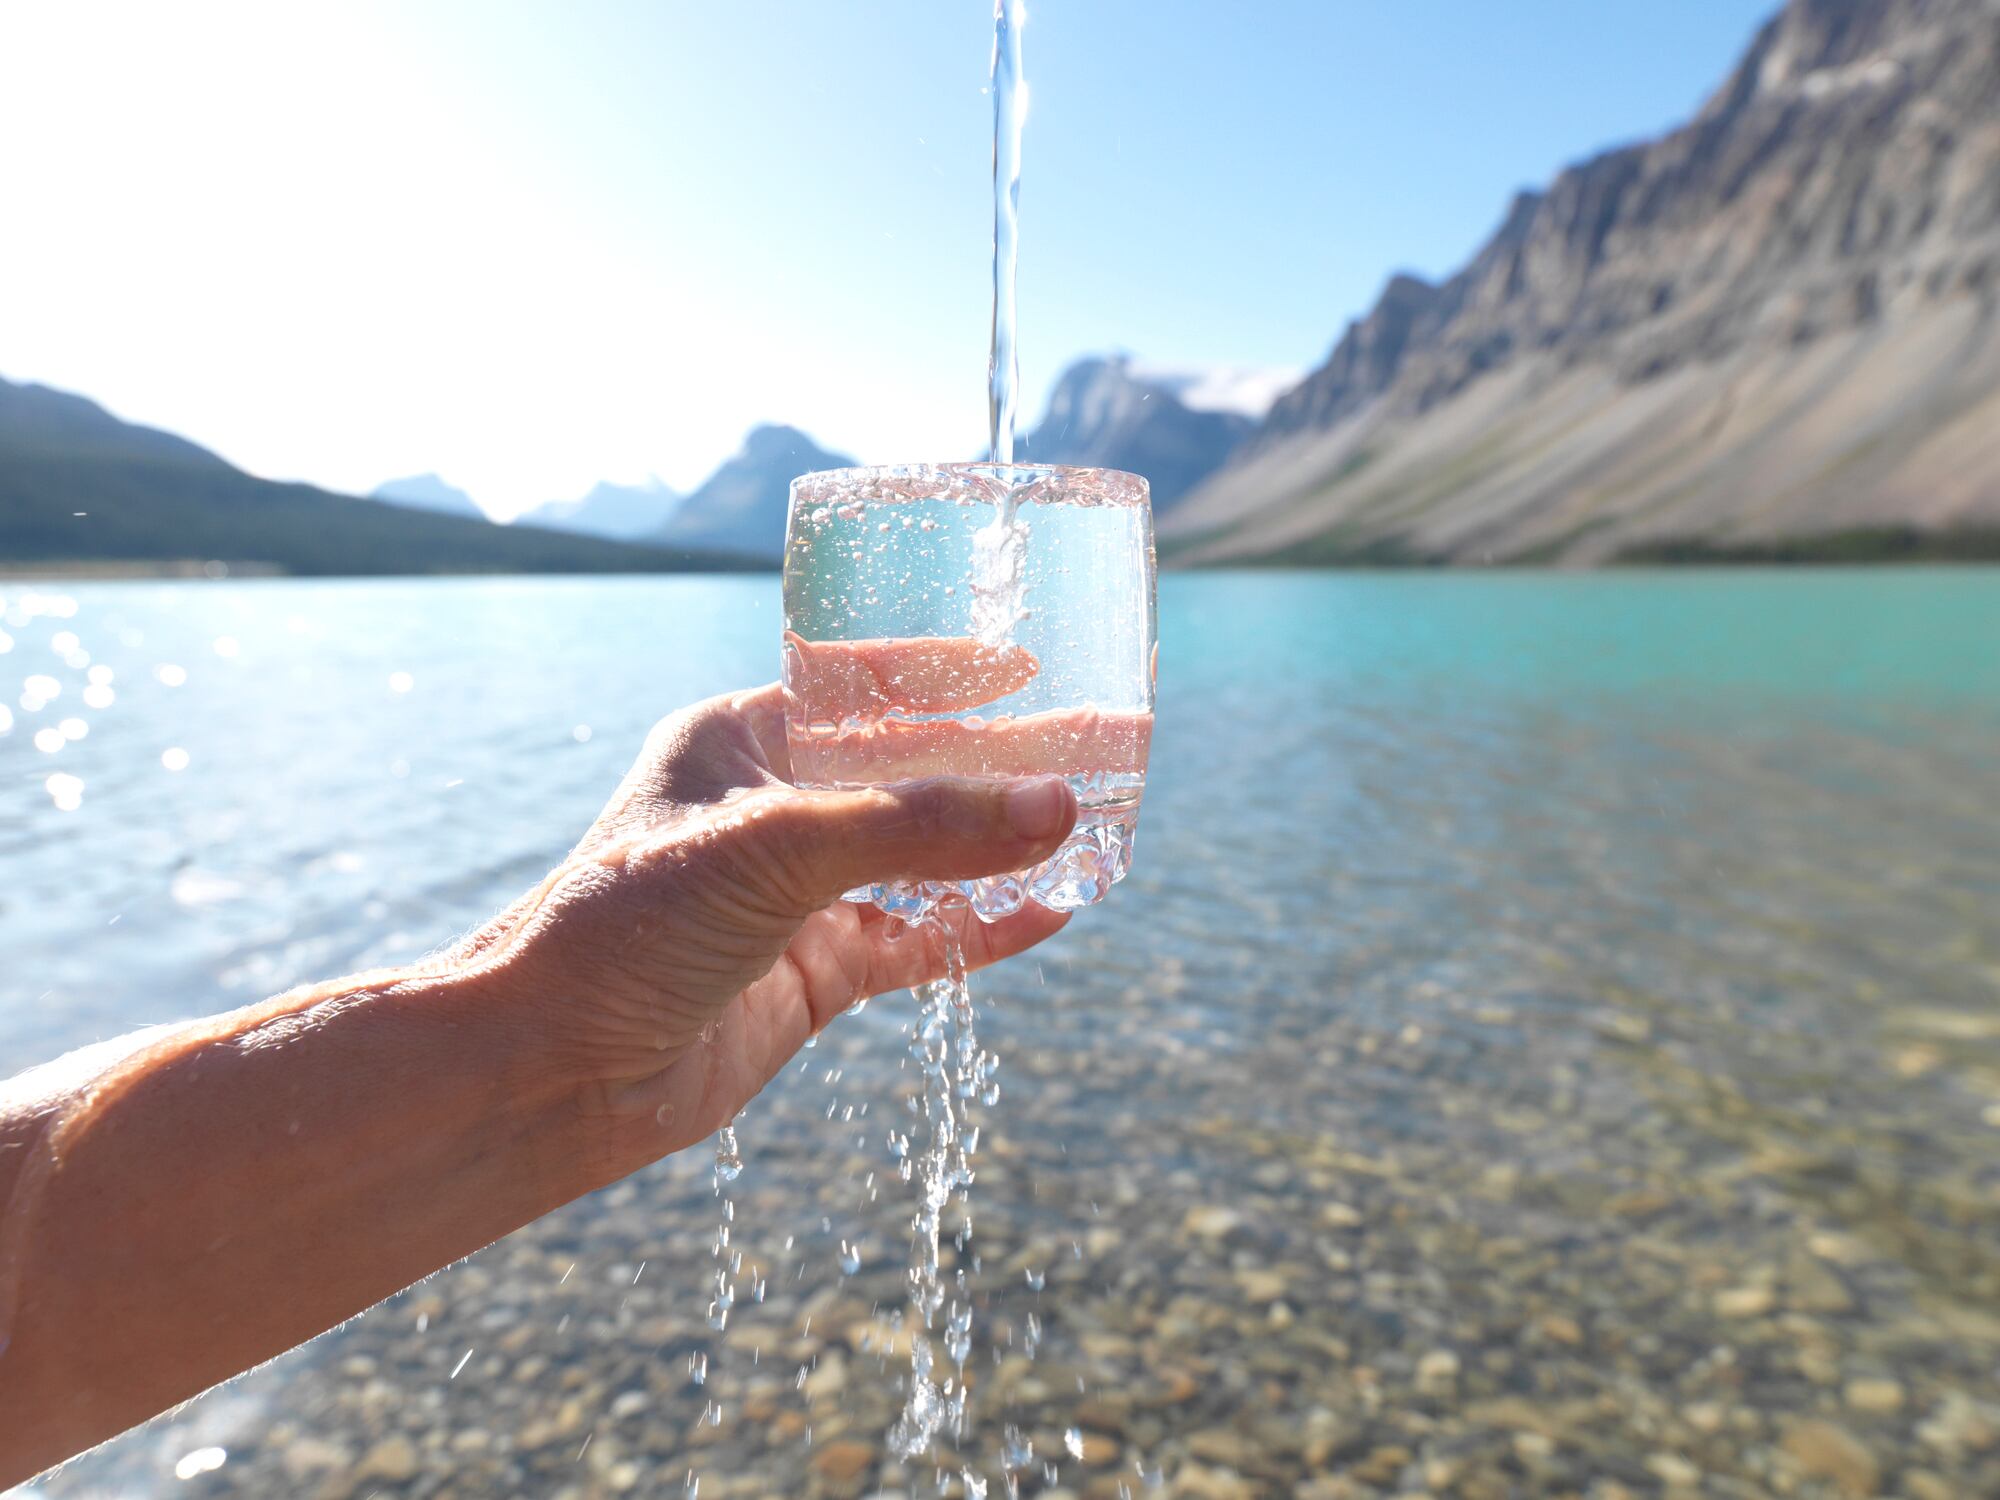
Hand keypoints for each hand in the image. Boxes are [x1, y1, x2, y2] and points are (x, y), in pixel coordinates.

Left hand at [453, 669, 1077, 1175]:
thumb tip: (1056, 807)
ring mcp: (798, 894)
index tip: (1029, 671)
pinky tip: (1050, 913)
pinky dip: (984, 928)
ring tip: (1090, 831)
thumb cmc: (624, 925)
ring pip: (924, 860)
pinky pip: (920, 940)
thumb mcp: (777, 849)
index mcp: (743, 739)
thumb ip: (918, 825)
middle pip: (909, 774)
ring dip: (999, 850)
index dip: (948, 679)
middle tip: (1091, 755)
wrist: (550, 1072)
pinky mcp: (814, 972)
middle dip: (996, 769)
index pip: (864, 688)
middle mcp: (775, 808)